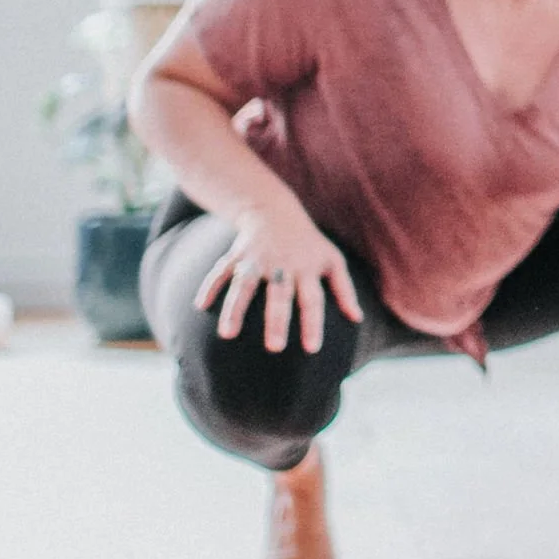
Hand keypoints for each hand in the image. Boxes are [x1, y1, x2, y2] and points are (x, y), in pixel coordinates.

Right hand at [197, 199, 361, 354]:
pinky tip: (199, 307)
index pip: (312, 299)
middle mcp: (281, 265)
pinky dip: (209, 287)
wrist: (274, 210)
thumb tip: (358, 319)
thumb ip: (344, 289)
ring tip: (226, 334)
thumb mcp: (332, 260)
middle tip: (274, 348)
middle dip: (276, 320)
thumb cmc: (308, 244)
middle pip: (278, 294)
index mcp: (305, 269)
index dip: (312, 323)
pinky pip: (220, 271)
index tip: (312, 349)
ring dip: (235, 308)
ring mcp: (256, 260)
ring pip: (244, 284)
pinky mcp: (236, 255)